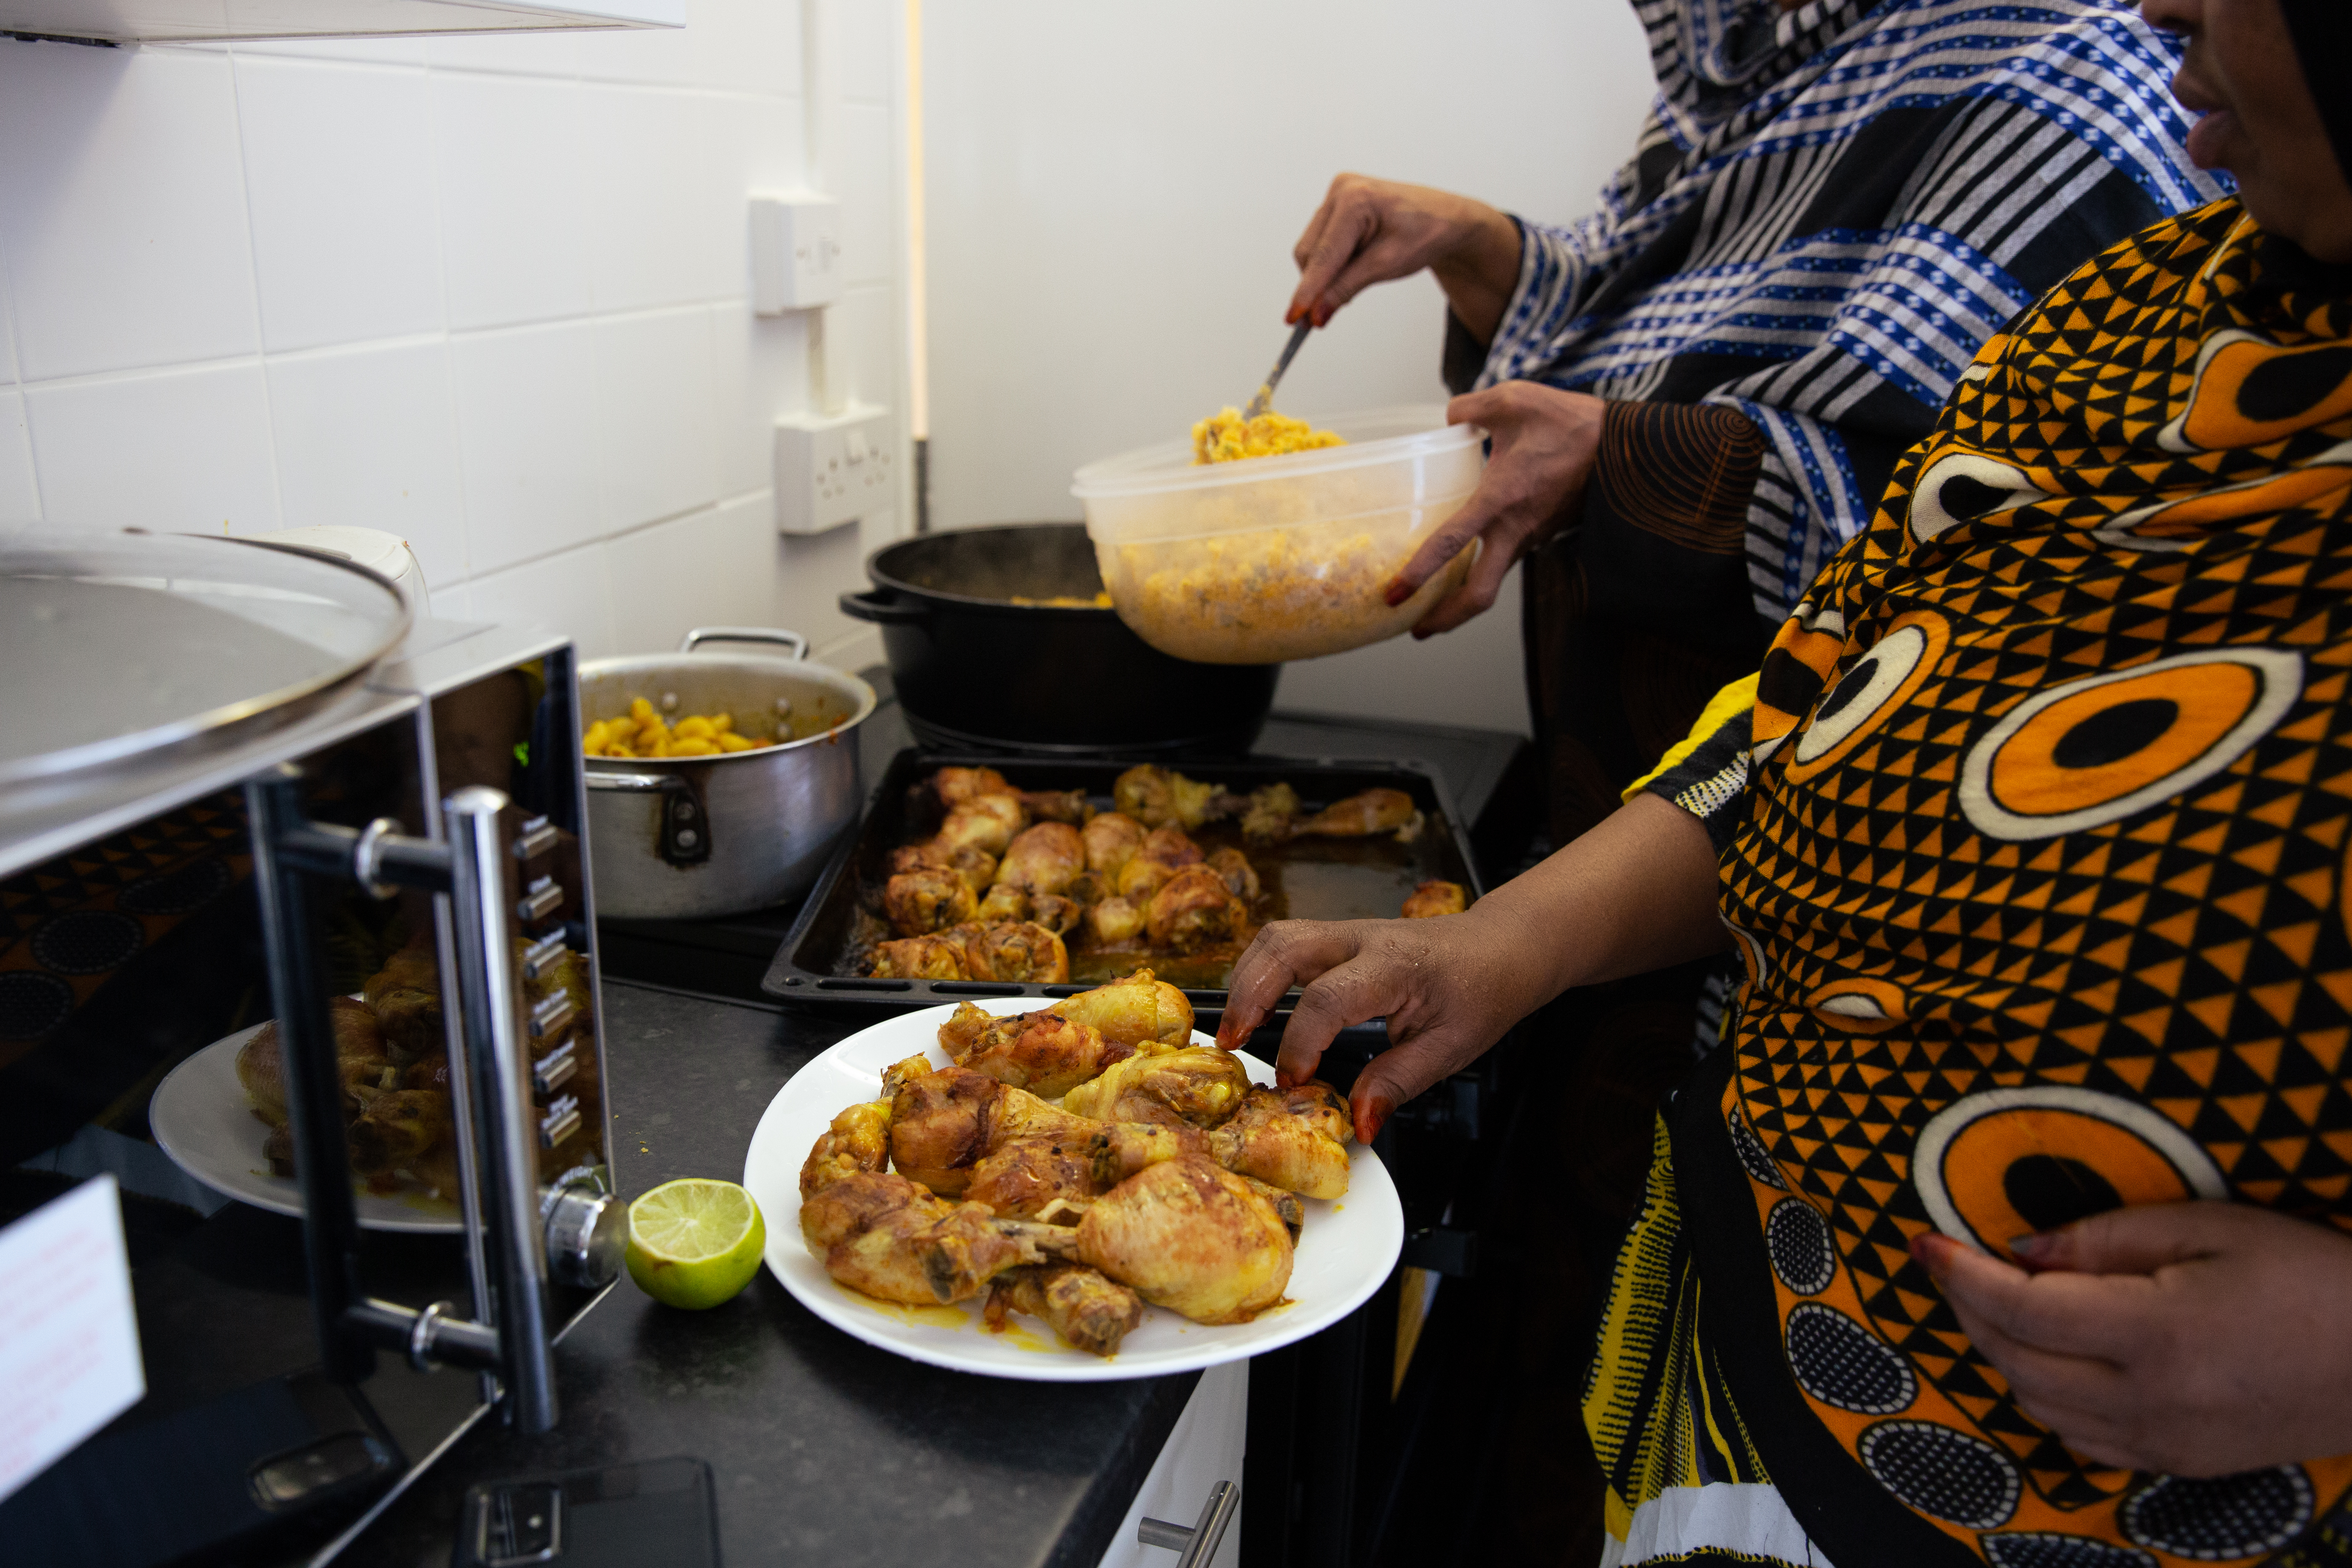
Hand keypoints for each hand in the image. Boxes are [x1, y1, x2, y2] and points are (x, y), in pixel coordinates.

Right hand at [1213, 909, 1550, 1142]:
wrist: (1503, 948)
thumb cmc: (1483, 991)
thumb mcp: (1451, 1048)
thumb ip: (1398, 1082)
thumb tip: (1359, 1122)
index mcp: (1395, 965)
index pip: (1328, 998)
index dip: (1302, 1043)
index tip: (1295, 1082)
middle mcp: (1363, 938)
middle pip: (1283, 947)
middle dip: (1247, 996)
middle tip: (1231, 1045)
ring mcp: (1347, 932)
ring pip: (1277, 938)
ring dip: (1246, 980)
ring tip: (1235, 1030)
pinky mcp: (1339, 939)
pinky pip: (1287, 945)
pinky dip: (1261, 974)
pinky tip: (1258, 1009)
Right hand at [1288, 174, 1521, 338]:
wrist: (1445, 219)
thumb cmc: (1426, 234)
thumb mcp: (1386, 265)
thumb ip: (1346, 288)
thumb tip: (1316, 314)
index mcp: (1356, 199)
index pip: (1322, 255)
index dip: (1308, 290)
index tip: (1294, 318)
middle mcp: (1341, 189)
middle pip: (1309, 252)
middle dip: (1318, 284)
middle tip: (1330, 312)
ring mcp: (1337, 194)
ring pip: (1311, 249)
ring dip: (1326, 273)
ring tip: (1362, 273)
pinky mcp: (1336, 203)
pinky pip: (1320, 242)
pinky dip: (1331, 262)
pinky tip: (1356, 262)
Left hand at [1384, 382, 1604, 635]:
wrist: (1626, 446)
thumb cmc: (1572, 423)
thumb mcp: (1513, 399)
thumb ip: (1469, 408)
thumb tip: (1451, 418)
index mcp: (1502, 499)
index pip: (1454, 542)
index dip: (1422, 570)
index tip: (1396, 591)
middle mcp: (1516, 529)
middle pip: (1479, 596)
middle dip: (1446, 619)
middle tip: (1416, 629)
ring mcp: (1531, 537)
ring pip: (1493, 582)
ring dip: (1461, 600)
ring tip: (1430, 607)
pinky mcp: (1541, 534)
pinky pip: (1505, 561)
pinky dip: (1481, 572)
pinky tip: (1463, 566)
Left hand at [1912, 1203, 2351, 1474]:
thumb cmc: (2310, 1276)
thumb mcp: (2210, 1227)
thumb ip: (2103, 1239)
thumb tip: (2018, 1251)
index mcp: (2156, 1336)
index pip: (2019, 1308)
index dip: (1959, 1272)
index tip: (1923, 1239)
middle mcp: (2150, 1402)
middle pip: (2015, 1360)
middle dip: (1969, 1308)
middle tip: (1952, 1262)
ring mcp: (2165, 1442)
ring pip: (2037, 1405)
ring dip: (2002, 1352)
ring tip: (1998, 1300)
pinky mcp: (2180, 1463)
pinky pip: (2080, 1438)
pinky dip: (2045, 1394)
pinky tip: (2052, 1354)